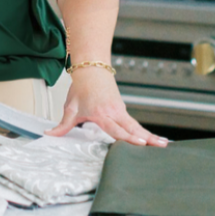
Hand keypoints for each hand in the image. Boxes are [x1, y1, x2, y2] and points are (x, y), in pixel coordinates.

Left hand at [46, 68, 167, 146]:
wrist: (90, 69)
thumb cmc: (82, 87)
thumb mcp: (70, 107)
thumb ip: (62, 125)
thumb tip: (50, 134)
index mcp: (101, 113)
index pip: (117, 129)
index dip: (129, 137)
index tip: (141, 143)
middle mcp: (114, 112)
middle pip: (133, 128)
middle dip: (147, 138)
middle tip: (161, 146)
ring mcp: (120, 110)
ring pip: (136, 126)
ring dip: (150, 135)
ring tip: (164, 144)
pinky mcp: (121, 109)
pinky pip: (133, 122)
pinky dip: (143, 131)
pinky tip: (153, 139)